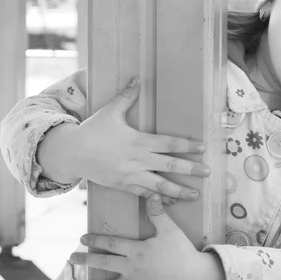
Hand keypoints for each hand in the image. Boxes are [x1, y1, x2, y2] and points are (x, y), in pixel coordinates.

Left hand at [70, 194, 225, 279]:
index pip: (112, 243)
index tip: (83, 237)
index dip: (96, 240)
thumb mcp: (171, 231)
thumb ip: (158, 214)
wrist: (193, 277)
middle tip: (73, 257)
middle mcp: (132, 267)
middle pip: (104, 262)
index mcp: (137, 251)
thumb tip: (152, 194)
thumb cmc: (181, 253)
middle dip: (87, 259)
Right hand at [73, 76, 209, 201]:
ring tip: (195, 195)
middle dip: (191, 170)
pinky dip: (159, 198)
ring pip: (160, 185)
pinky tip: (171, 201)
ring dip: (179, 191)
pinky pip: (144, 194)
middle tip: (208, 172)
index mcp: (138, 141)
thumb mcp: (110, 111)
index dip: (188, 146)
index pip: (169, 144)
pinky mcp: (123, 186)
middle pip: (170, 166)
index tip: (203, 148)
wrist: (71, 153)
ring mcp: (131, 175)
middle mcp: (138, 160)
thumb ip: (126, 96)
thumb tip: (137, 78)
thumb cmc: (92, 131)